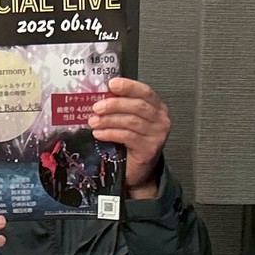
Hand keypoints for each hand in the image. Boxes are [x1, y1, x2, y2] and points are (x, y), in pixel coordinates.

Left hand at [88, 78, 169, 198]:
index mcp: (157, 108)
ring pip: (131, 121)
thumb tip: (102, 95)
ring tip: (94, 121)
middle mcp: (161, 120)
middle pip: (138, 106)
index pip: (145, 92)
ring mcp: (157, 135)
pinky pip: (127, 137)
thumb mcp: (128, 121)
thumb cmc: (132, 144)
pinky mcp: (149, 149)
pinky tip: (99, 133)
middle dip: (114, 104)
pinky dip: (110, 133)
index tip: (112, 84)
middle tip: (97, 107)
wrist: (137, 170)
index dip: (128, 87)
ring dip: (109, 120)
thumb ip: (122, 107)